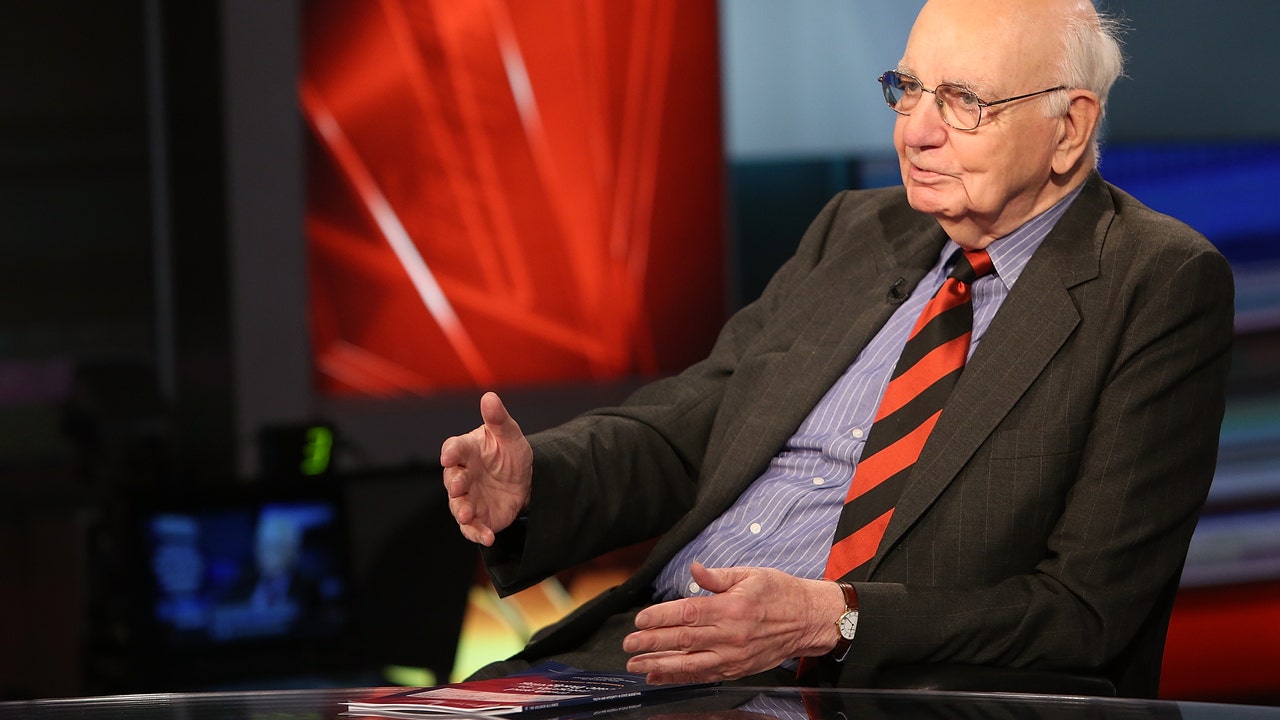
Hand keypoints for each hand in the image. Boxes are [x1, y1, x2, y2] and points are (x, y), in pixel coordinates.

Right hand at [440, 392, 533, 545]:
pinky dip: (477, 534)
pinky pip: (472, 528)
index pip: (453, 449)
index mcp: (466, 451)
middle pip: (452, 480)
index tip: (450, 456)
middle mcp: (462, 475)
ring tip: (468, 514)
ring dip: (462, 511)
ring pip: (458, 506)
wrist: (524, 480)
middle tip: (460, 486)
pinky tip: (488, 537)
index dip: (450, 453)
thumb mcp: (509, 434)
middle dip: (455, 483)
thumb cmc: (510, 452)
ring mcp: (467, 498)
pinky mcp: (477, 517)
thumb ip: (498, 419)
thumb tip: (489, 397)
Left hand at [622, 563, 844, 683]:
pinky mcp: (738, 669)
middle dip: (651, 643)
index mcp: (732, 607)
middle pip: (684, 640)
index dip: (660, 617)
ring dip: (660, 665)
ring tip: (636, 665)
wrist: (810, 620)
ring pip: (690, 663)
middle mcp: (732, 635)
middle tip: (628, 644)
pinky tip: (660, 675)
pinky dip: (680, 677)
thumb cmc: (781, 593)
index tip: (640, 620)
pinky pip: (704, 675)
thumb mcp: (751, 574)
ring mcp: (734, 656)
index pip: (688, 613)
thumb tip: (694, 569)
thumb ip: (718, 577)